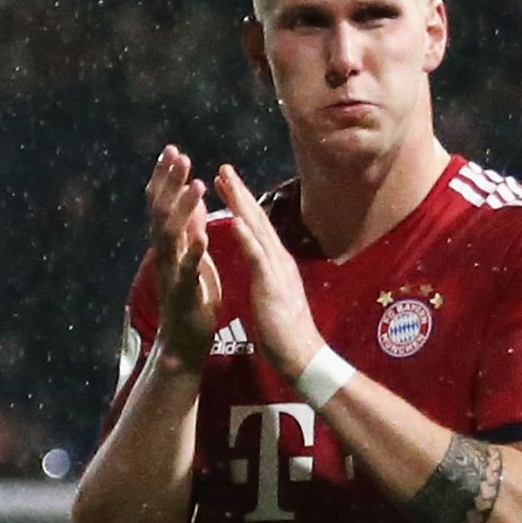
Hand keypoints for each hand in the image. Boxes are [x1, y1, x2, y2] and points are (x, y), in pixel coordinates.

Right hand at [141, 147, 221, 374]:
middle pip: (161, 212)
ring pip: (171, 236)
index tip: (172, 149)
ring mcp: (171, 273)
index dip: (165, 177)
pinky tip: (203, 236)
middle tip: (178, 155)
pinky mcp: (184, 293)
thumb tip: (188, 201)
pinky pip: (187, 270)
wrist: (184, 342)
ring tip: (196, 185)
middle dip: (170, 183)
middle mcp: (165, 255)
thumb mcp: (192, 256)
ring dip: (182, 209)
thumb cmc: (191, 299)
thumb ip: (188, 230)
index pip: (162, 204)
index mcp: (170, 245)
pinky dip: (194, 252)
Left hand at [210, 165, 327, 376]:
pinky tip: (235, 220)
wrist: (299, 354)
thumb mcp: (269, 292)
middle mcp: (277, 259)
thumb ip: (265, 273)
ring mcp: (276, 269)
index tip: (224, 183)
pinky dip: (246, 237)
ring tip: (224, 182)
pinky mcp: (272, 285)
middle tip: (222, 168)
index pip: (255, 226)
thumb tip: (261, 260)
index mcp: (273, 262)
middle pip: (256, 219)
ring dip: (240, 203)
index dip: (240, 203)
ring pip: (256, 229)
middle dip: (238, 192)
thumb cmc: (282, 328)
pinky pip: (257, 257)